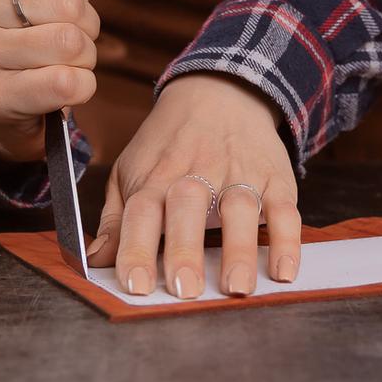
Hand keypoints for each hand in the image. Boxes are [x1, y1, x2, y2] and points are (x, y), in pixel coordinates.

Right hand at [0, 0, 99, 163]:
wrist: (9, 101)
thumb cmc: (34, 29)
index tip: (54, 7)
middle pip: (67, 4)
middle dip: (85, 25)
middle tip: (65, 41)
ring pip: (71, 42)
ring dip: (85, 56)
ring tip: (62, 63)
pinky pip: (67, 83)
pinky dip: (83, 85)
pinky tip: (63, 87)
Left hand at [88, 73, 300, 299]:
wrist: (221, 90)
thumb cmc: (169, 143)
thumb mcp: (131, 170)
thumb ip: (115, 220)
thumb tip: (94, 262)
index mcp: (155, 177)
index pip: (141, 212)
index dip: (136, 248)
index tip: (135, 285)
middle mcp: (196, 173)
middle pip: (188, 207)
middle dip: (185, 249)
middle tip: (185, 290)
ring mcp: (239, 174)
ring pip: (239, 207)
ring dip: (239, 247)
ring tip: (236, 287)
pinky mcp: (274, 178)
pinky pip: (284, 209)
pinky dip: (287, 240)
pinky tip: (284, 270)